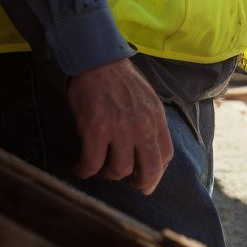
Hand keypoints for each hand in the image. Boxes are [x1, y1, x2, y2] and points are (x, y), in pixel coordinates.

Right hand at [67, 58, 172, 194]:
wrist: (98, 62)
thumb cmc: (121, 81)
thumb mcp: (148, 101)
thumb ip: (151, 124)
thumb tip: (149, 150)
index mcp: (157, 119)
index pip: (166, 157)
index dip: (155, 173)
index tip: (144, 177)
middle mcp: (142, 127)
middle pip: (149, 171)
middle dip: (139, 184)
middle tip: (127, 183)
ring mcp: (119, 129)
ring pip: (119, 171)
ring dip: (108, 175)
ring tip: (100, 167)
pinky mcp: (95, 130)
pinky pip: (91, 164)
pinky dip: (84, 171)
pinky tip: (80, 167)